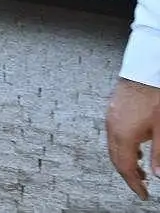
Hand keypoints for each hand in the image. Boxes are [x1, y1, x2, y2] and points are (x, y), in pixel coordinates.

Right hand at [107, 77, 159, 198]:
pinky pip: (113, 136)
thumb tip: (158, 174)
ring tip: (141, 170)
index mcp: (123, 135)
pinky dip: (123, 148)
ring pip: (113, 148)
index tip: (143, 194)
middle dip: (128, 175)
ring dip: (125, 162)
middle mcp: (112, 128)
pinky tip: (135, 148)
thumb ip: (159, 153)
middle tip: (141, 186)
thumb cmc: (154, 96)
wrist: (144, 72)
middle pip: (116, 160)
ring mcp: (110, 118)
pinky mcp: (112, 111)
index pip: (126, 167)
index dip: (134, 184)